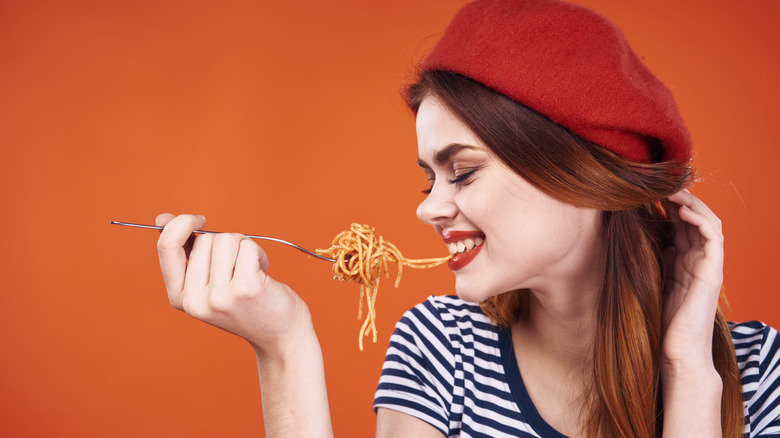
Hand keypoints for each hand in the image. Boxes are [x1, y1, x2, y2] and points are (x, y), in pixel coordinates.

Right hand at [155, 213, 313, 354]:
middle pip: (205, 239)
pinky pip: (247, 246)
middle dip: (226, 244)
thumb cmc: (246, 305)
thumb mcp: (208, 284)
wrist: (280, 336)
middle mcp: (196, 300)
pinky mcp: (245, 288)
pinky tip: (262, 272)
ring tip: (251, 270)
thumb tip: (162, 219)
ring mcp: (220, 296)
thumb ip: (187, 253)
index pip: (166, 246)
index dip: (181, 224)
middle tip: (239, 267)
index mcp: (179, 298)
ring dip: (244, 247)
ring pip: (227, 239)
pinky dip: (258, 252)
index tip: (199, 220)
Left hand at [661, 190, 723, 373]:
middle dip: (679, 197)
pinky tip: (682, 210)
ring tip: (671, 190)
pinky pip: (713, 239)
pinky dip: (700, 221)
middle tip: (659, 182)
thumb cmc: (660, 322)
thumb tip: (638, 236)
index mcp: (684, 261)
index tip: (647, 190)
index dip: (667, 204)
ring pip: (708, 222)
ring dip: (691, 202)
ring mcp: (708, 266)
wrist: (676, 353)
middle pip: (695, 218)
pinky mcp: (712, 274)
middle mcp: (698, 260)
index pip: (681, 223)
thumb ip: (650, 260)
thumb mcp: (650, 281)